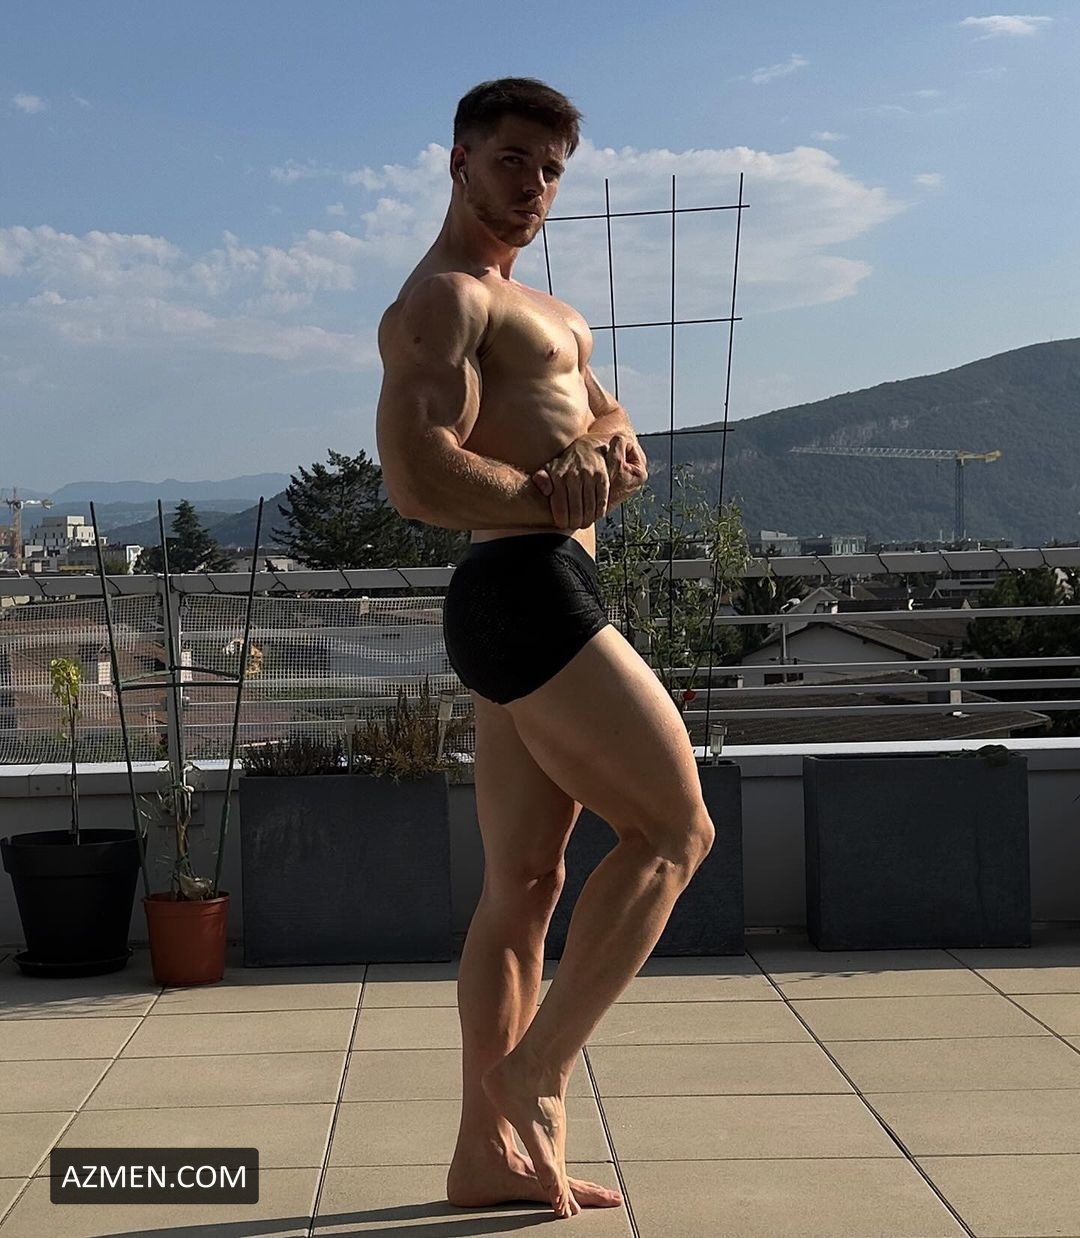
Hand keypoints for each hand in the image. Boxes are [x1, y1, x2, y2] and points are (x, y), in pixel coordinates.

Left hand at [531, 433, 648, 525]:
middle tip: (574, 526)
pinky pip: (602, 500)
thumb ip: (541, 479)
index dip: (562, 521)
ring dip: (587, 520)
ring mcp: (590, 476)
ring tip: (584, 523)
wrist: (586, 449)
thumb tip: (544, 490)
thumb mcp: (549, 469)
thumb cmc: (564, 465)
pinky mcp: (603, 477)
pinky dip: (599, 512)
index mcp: (558, 476)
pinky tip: (595, 516)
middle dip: (575, 522)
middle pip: (576, 510)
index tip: (562, 525)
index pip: (560, 507)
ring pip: (589, 507)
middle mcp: (574, 476)